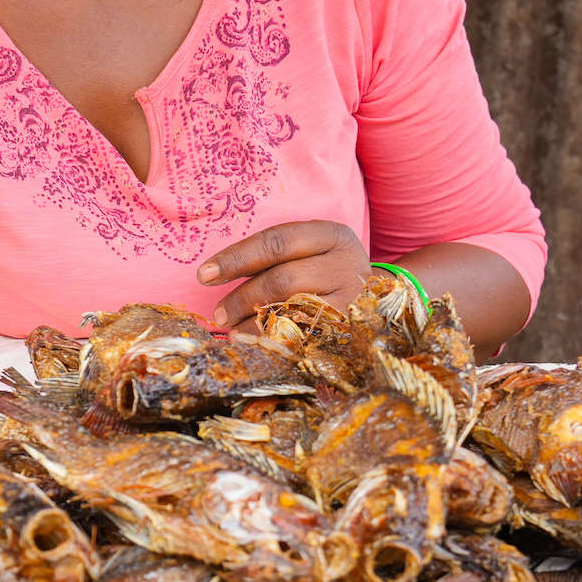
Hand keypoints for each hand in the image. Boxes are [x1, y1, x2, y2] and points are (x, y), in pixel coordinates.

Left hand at [196, 220, 369, 326]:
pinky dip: (275, 342)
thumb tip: (214, 275)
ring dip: (254, 324)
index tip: (204, 274)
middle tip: (217, 314)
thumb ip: (272, 256)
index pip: (276, 242)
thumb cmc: (325, 270)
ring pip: (293, 312)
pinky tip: (256, 345)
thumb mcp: (309, 251)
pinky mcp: (351, 332)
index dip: (236, 258)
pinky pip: (305, 338)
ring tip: (232, 332)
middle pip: (283, 279)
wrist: (377, 300)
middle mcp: (348, 265)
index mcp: (333, 235)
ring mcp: (353, 300)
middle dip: (242, 298)